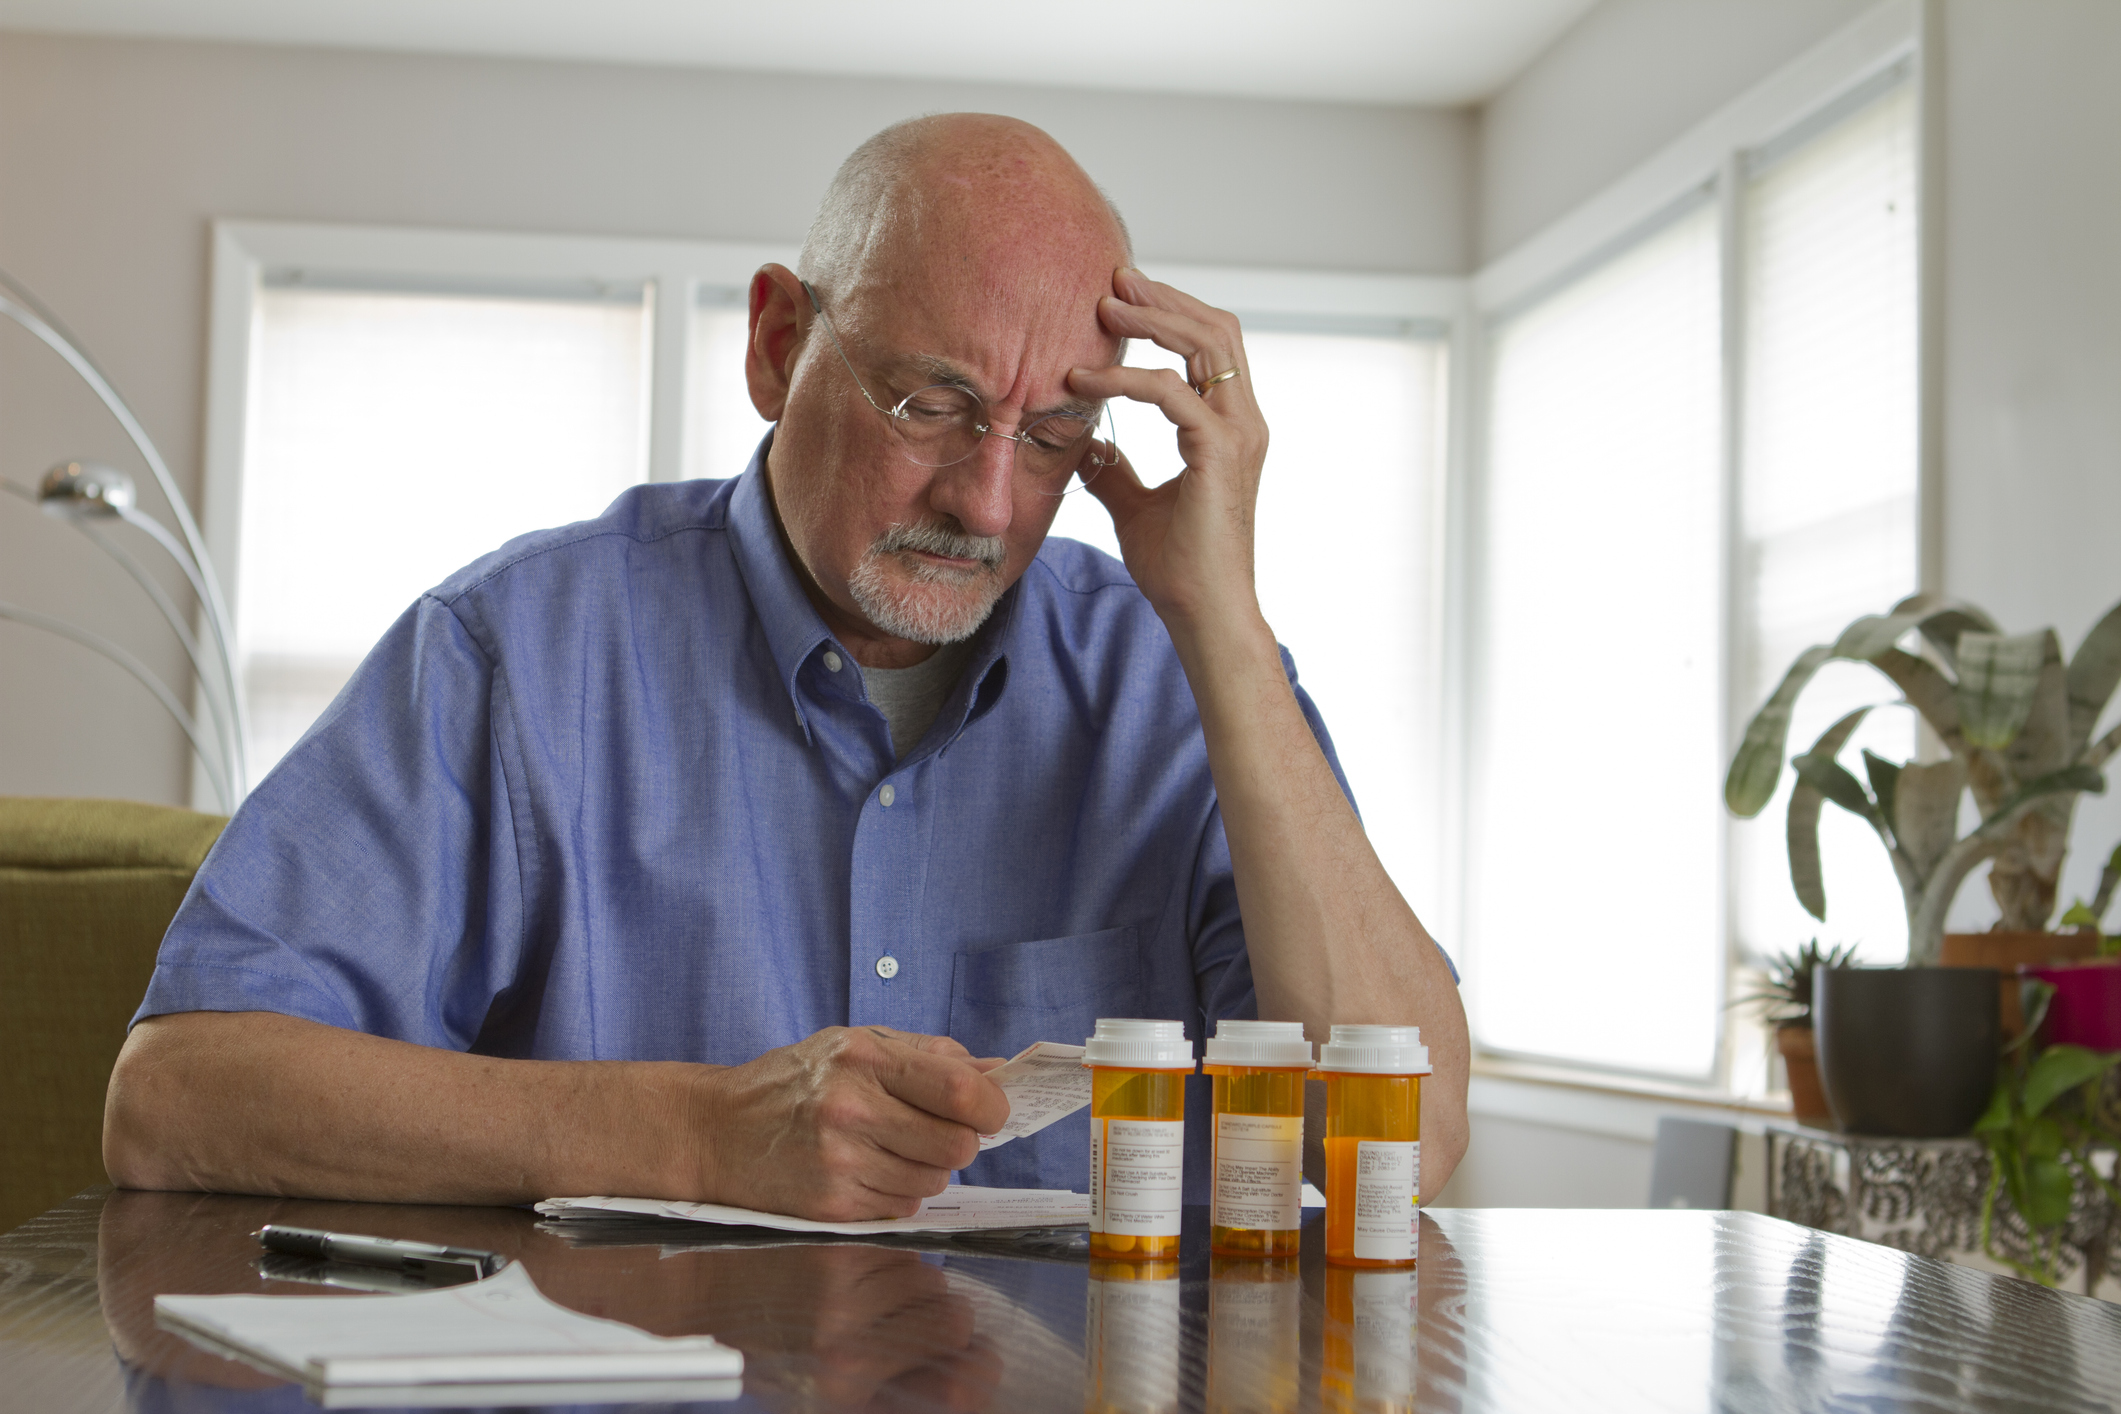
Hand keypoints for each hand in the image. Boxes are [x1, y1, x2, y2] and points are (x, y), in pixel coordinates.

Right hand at [695, 1026, 1009, 1221]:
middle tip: (937, 1130)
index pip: (960, 1090)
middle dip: (961, 1140)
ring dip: (928, 1168)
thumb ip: (930, 1055)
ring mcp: (841, 1163)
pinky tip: (868, 1171)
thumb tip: (999, 1072)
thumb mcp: (856, 1044)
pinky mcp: (833, 1207)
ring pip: (934, 1180)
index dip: (991, 1105)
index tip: (991, 1110)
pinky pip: (903, 1207)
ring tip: (890, 1147)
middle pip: (957, 1145)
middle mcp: (851, 1110)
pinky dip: (899, 1192)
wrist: (714, 1132)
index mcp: (862, 1058)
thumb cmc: (792, 1084)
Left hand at [1067, 267, 1270, 631]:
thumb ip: (1115, 470)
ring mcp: (1237, 435)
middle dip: (1164, 299)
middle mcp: (1243, 422)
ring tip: (1103, 307)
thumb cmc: (1178, 569)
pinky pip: (1171, 393)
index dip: (1171, 314)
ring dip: (1153, 319)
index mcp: (1230, 428)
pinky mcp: (1218, 453)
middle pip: (1216, 329)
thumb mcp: (1134, 506)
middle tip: (1112, 281)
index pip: (1210, 347)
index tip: (1120, 299)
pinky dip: (1127, 377)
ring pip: (1205, 345)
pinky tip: (1085, 379)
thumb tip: (1082, 445)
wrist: (1203, 614)